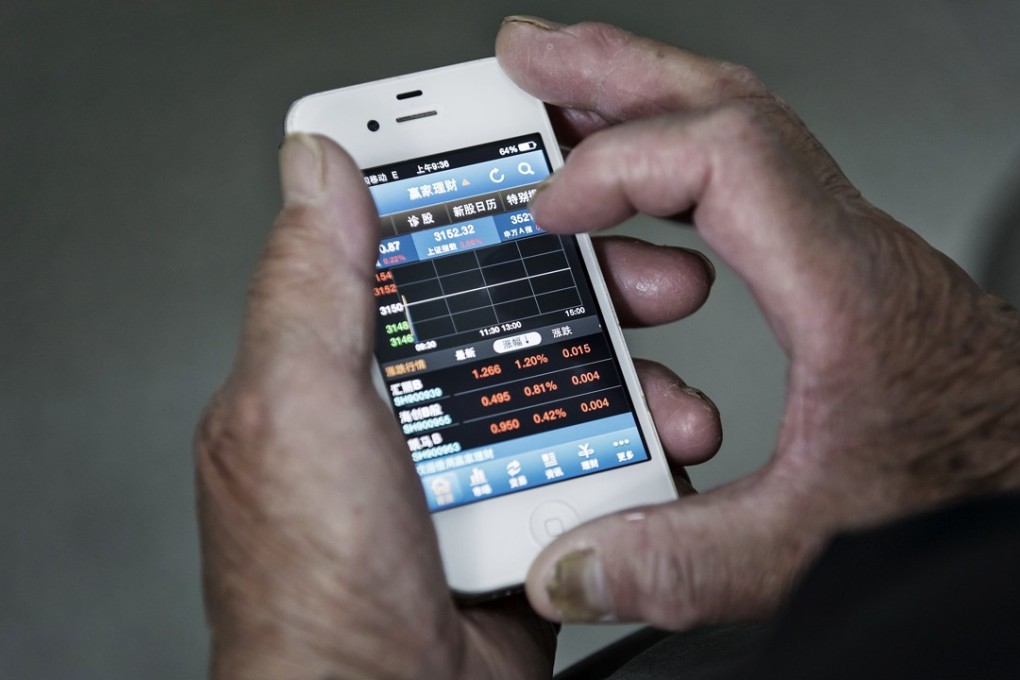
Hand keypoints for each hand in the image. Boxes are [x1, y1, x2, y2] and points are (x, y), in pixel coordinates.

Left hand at [194, 135, 719, 675]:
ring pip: (560, 388)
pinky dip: (632, 450)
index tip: (540, 177)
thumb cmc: (316, 586)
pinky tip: (659, 442)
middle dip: (583, 288)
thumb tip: (315, 170)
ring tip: (663, 384)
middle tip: (638, 274)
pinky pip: (586, 461)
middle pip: (505, 316)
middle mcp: (402, 414)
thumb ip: (309, 286)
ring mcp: (465, 468)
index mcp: (336, 373)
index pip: (404, 256)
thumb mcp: (299, 409)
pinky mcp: (518, 517)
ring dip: (623, 376)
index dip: (472, 206)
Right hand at [497, 17, 1019, 627]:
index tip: (554, 207)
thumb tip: (578, 561)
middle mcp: (835, 247)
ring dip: (639, 102)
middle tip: (532, 57)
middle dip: (613, 70)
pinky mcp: (821, 269)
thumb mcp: (812, 545)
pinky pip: (736, 181)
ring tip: (562, 103)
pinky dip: (668, 163)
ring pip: (730, 131)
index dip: (621, 164)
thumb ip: (688, 561)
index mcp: (837, 288)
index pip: (724, 162)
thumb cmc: (964, 490)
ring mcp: (829, 248)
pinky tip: (630, 197)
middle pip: (722, 107)